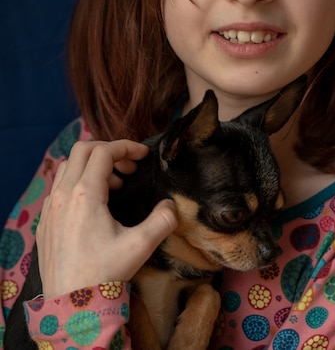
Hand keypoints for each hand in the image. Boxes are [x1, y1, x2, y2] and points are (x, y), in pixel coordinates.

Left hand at [36, 139, 177, 298]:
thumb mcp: (140, 246)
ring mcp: (50, 207)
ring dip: (92, 166)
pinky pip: (58, 186)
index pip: (104, 152)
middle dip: (109, 151)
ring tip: (114, 185)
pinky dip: (78, 181)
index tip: (143, 155)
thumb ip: (162, 220)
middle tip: (129, 167)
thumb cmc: (104, 274)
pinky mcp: (45, 220)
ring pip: (68, 166)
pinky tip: (95, 203)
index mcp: (85, 194)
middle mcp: (63, 194)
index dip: (126, 147)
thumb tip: (171, 205)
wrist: (72, 304)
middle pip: (82, 150)